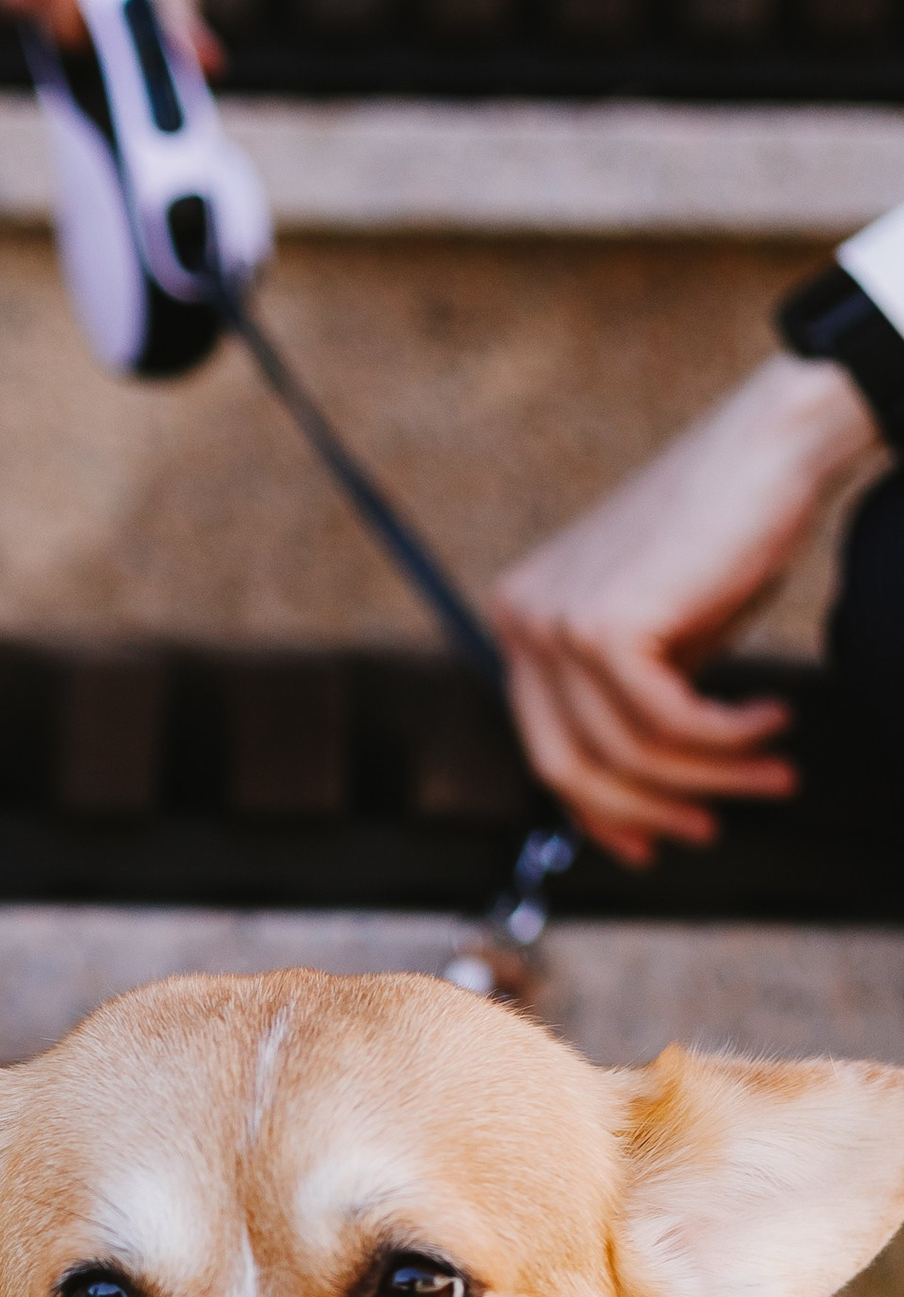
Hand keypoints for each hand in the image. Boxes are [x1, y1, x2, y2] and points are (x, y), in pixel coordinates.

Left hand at [491, 353, 882, 864]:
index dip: (598, 811)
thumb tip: (627, 804)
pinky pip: (667, 724)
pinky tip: (771, 722)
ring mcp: (554, 620)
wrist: (769, 449)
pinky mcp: (604, 624)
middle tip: (710, 829)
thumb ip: (630, 709)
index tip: (650, 847)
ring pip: (627, 752)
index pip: (545, 746)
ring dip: (712, 777)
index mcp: (521, 620)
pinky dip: (727, 738)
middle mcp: (520, 618)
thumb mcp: (660, 640)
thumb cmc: (724, 538)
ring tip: (775, 770)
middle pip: (566, 766)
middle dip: (644, 811)